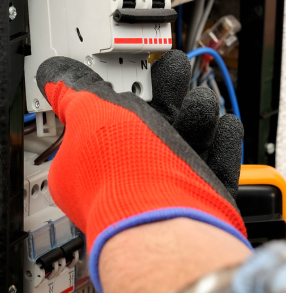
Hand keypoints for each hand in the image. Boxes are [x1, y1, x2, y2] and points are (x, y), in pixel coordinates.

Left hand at [36, 50, 247, 292]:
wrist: (169, 221)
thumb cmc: (125, 173)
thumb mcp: (88, 113)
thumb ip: (73, 90)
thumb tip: (54, 75)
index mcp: (93, 161)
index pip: (102, 121)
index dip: (115, 94)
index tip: (126, 75)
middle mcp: (129, 176)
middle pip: (151, 124)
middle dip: (167, 93)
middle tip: (173, 71)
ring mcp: (166, 188)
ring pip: (187, 141)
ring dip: (197, 115)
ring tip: (200, 102)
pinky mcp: (202, 198)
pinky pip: (216, 162)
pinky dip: (222, 142)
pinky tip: (224, 125)